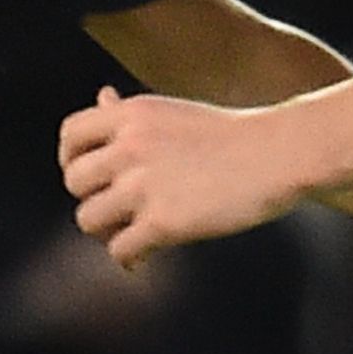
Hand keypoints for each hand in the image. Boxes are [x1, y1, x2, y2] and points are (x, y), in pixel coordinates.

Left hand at [58, 84, 305, 266]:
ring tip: (132, 233)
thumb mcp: (176, 111)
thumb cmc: (234, 134)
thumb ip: (131, 112)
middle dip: (93, 199)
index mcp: (132, 115)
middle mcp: (130, 146)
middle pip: (75, 182)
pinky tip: (143, 257)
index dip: (71, 159)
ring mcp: (144, 185)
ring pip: (88, 219)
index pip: (71, 135)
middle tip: (118, 212)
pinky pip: (119, 250)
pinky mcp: (163, 221)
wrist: (281, 153)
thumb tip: (101, 96)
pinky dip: (128, 258)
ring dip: (108, 231)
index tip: (90, 177)